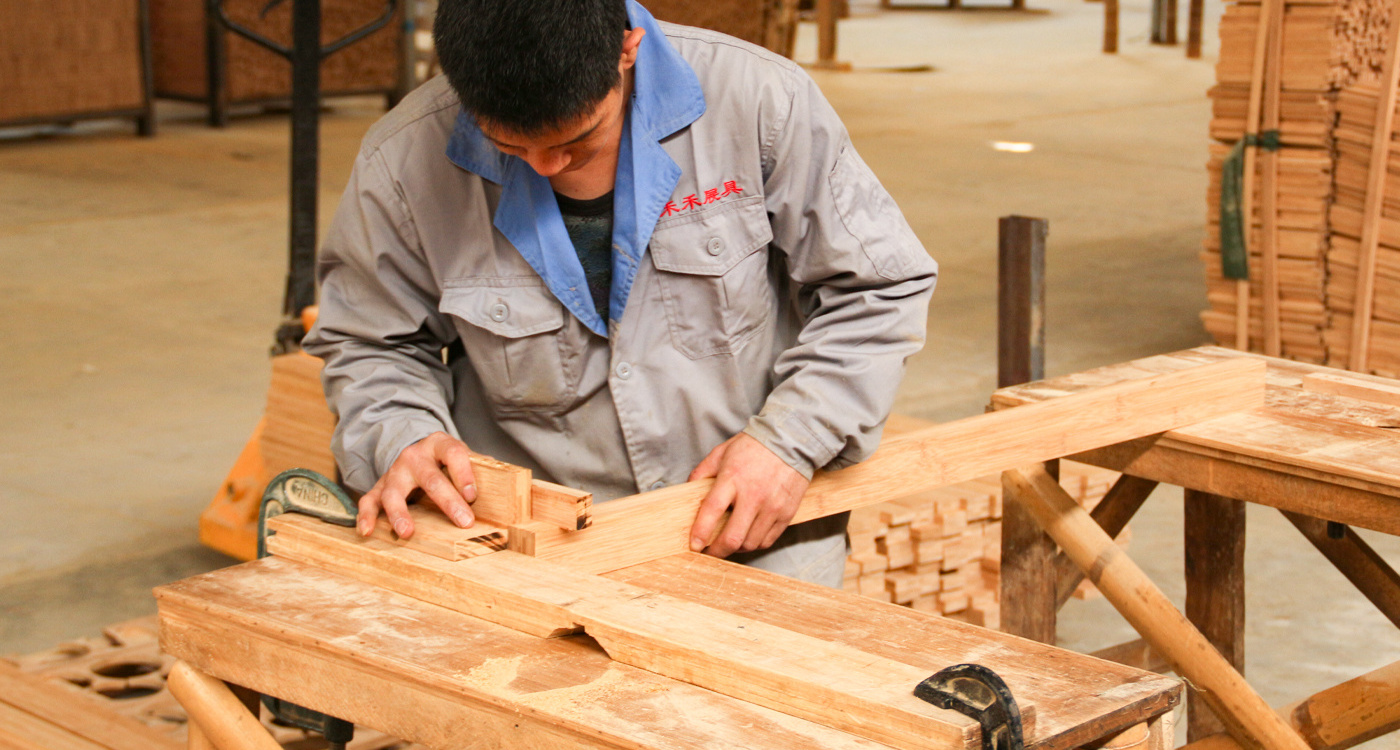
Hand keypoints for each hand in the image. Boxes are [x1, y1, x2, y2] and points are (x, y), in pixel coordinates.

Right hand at [357, 431, 477, 538]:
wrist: (413, 449)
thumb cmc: (445, 460)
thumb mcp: (462, 456)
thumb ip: (480, 466)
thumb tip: (512, 480)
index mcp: (440, 444)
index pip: (455, 453)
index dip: (465, 473)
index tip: (474, 495)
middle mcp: (415, 456)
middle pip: (430, 478)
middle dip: (447, 500)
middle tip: (463, 521)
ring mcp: (395, 472)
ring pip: (394, 491)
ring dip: (400, 512)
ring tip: (407, 532)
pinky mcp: (380, 486)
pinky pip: (369, 500)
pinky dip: (367, 516)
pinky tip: (367, 531)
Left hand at [687, 433, 809, 557]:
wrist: (791, 440)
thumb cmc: (754, 446)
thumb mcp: (722, 452)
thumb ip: (702, 471)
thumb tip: (688, 489)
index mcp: (732, 478)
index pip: (712, 511)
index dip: (700, 532)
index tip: (694, 545)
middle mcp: (753, 495)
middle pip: (733, 537)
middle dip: (717, 551)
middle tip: (710, 552)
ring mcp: (772, 506)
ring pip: (750, 543)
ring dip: (736, 548)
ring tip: (730, 542)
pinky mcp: (787, 513)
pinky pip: (768, 540)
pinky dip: (755, 544)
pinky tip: (748, 537)